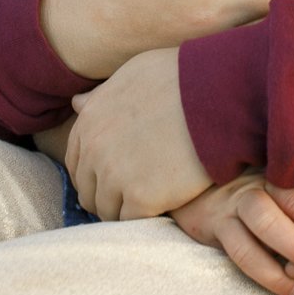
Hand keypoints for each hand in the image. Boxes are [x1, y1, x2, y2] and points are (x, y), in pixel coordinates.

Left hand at [64, 46, 210, 219]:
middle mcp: (95, 149)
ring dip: (126, 209)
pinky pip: (132, 221)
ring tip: (153, 200)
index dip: (95, 172)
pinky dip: (147, 216)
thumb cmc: (182, 78)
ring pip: (108, 211)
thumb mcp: (133, 73)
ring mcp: (116, 176)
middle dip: (108, 195)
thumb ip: (102, 95)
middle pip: (89, 191)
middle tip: (137, 192)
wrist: (218, 95)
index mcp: (90, 119)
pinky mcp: (141, 198)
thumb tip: (77, 104)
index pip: (76, 161)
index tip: (117, 175)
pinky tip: (164, 204)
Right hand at [169, 174, 293, 294]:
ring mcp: (230, 207)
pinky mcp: (212, 226)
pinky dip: (262, 273)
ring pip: (250, 237)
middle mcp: (251, 189)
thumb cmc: (256, 193)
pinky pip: (236, 252)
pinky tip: (285, 288)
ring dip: (278, 267)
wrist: (200, 185)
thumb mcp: (279, 189)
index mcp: (274, 177)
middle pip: (273, 215)